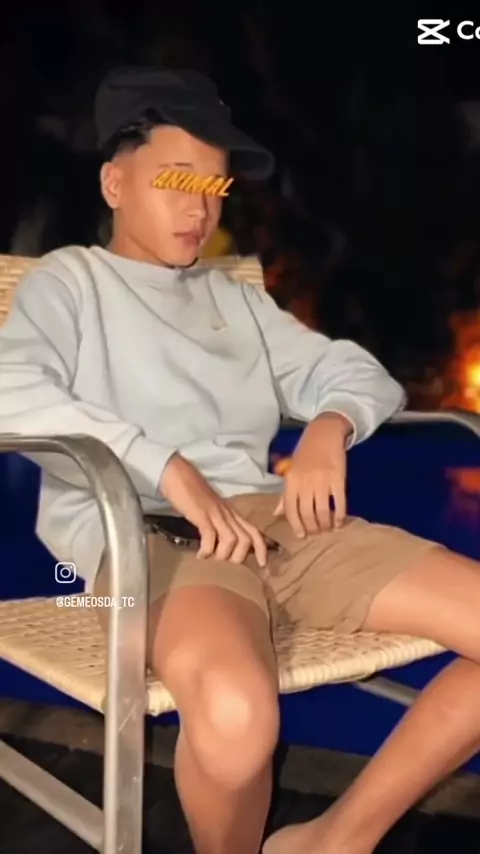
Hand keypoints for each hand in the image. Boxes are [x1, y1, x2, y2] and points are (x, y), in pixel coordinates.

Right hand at [160, 454, 267, 566]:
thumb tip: (225, 546)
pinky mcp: (201, 513)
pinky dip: (207, 549)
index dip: (262, 549)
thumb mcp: (213, 510)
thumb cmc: (194, 494)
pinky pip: (210, 535)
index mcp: (233, 513)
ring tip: (211, 557)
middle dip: (238, 556)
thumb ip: (222, 524)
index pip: (255, 531)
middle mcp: (228, 514)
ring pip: (231, 539)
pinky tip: (200, 554)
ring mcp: (215, 513)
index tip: (262, 564)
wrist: (178, 475)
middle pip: (246, 539)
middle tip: (224, 560)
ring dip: (222, 554)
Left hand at [273, 412, 350, 536]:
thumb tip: (276, 514)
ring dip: (325, 524)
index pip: (290, 509)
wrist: (323, 435)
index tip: (301, 536)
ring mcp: (322, 480)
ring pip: (323, 511)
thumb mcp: (291, 473)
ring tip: (327, 528)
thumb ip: (285, 495)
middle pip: (307, 513)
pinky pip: (339, 503)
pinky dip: (340, 516)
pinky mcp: (338, 479)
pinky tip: (339, 522)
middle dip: (312, 527)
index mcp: (291, 481)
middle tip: (316, 533)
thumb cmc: (305, 454)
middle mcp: (305, 482)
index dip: (296, 525)